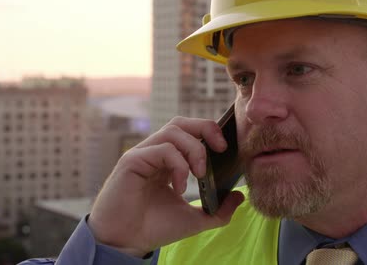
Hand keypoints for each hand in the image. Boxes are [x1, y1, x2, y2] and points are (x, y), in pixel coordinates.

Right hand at [87, 117, 244, 256]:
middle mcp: (154, 153)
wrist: (127, 243)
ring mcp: (142, 154)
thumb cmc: (154, 228)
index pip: (190, 132)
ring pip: (173, 131)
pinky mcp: (132, 161)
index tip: (226, 148)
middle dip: (206, 128)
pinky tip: (180, 188)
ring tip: (199, 175)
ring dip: (194, 150)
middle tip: (221, 148)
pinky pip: (162, 149)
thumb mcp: (195, 219)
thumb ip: (219, 210)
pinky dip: (178, 166)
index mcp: (168, 161)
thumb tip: (240, 196)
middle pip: (181, 123)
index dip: (209, 132)